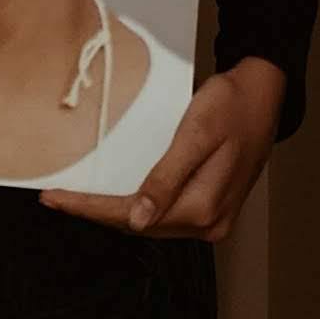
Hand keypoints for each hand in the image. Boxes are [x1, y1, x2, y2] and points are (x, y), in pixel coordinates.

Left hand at [39, 57, 285, 241]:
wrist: (264, 94)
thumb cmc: (231, 104)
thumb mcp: (197, 133)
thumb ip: (167, 177)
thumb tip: (137, 219)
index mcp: (202, 207)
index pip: (131, 216)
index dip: (90, 208)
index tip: (55, 198)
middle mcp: (208, 222)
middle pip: (138, 224)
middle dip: (96, 212)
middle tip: (56, 198)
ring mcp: (213, 219)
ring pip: (151, 222)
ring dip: (114, 212)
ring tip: (78, 198)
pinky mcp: (212, 207)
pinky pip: (165, 214)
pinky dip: (136, 206)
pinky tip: (117, 196)